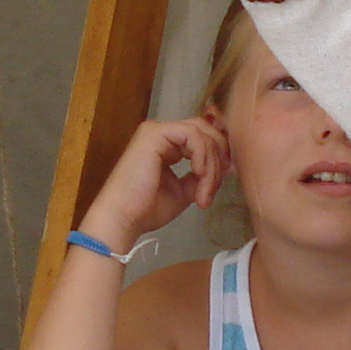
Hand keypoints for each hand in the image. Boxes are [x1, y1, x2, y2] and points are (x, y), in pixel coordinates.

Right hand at [79, 117, 230, 248]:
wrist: (124, 218)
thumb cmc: (148, 209)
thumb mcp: (185, 191)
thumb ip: (202, 175)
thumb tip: (226, 165)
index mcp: (167, 146)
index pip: (202, 137)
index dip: (219, 154)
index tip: (227, 176)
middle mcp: (162, 134)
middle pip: (205, 131)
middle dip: (219, 157)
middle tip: (214, 186)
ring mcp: (157, 131)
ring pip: (202, 134)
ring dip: (211, 165)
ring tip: (204, 193)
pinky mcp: (155, 133)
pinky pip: (193, 136)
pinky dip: (202, 157)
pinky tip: (197, 175)